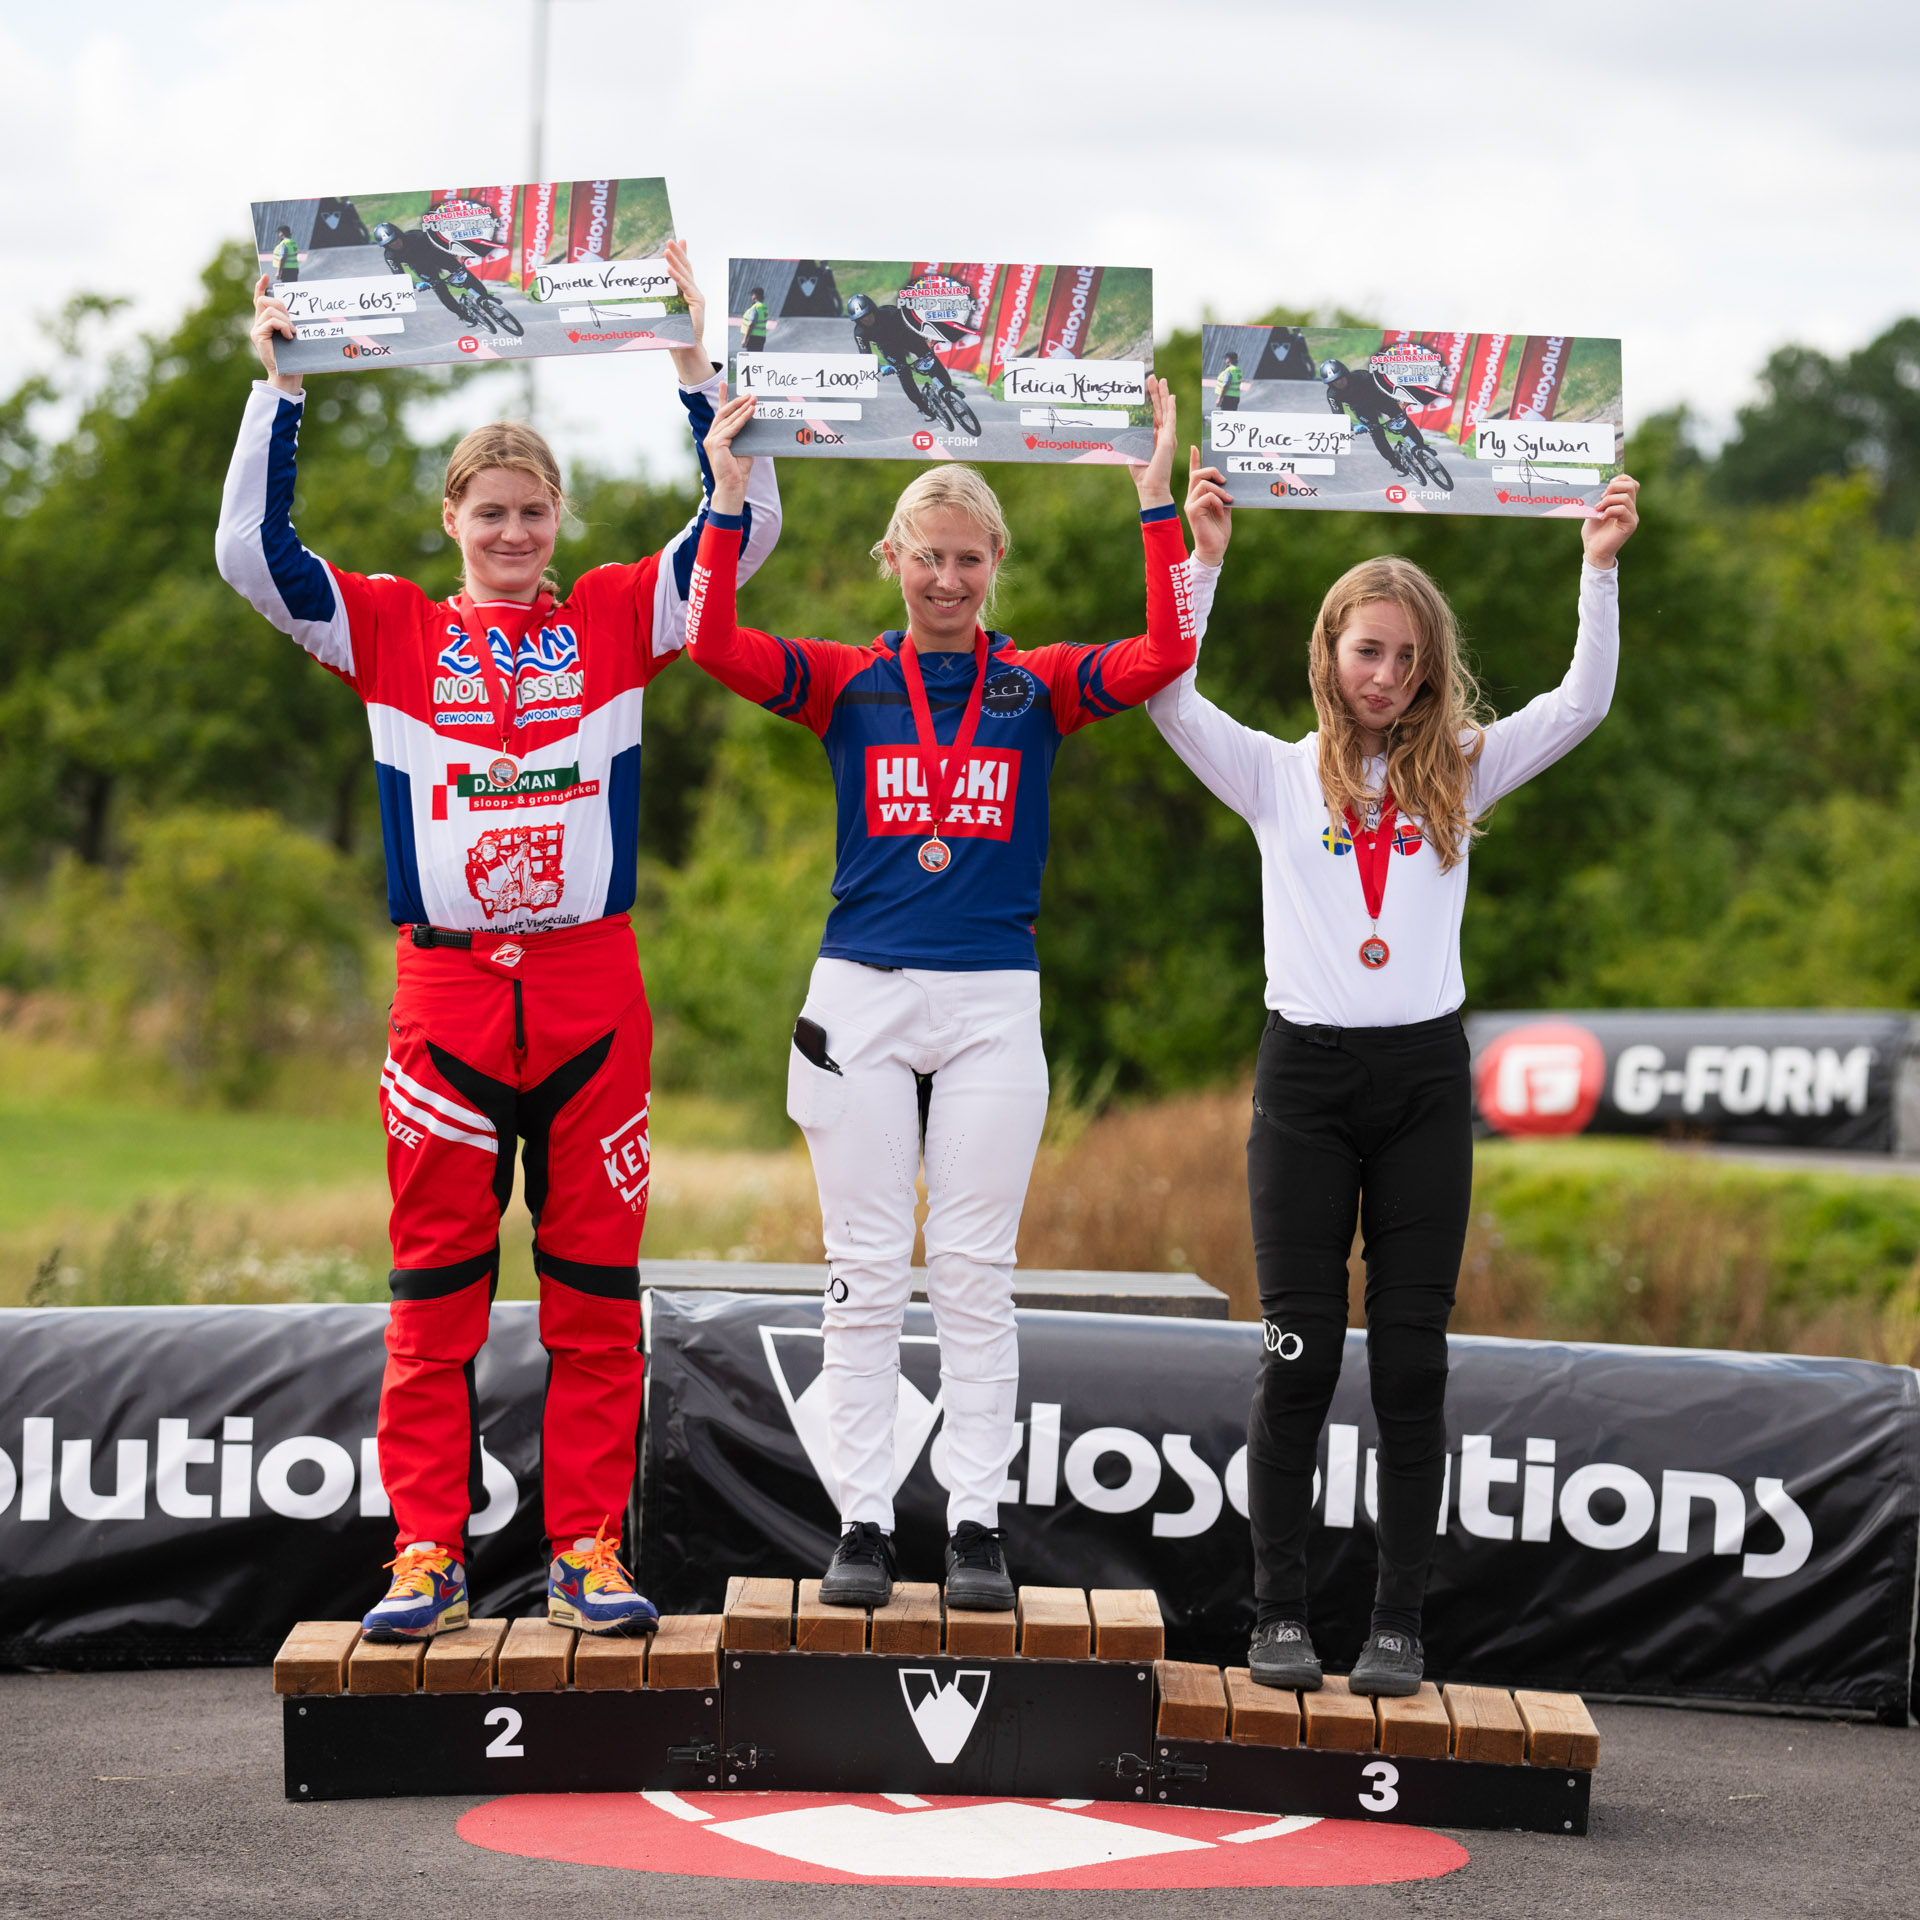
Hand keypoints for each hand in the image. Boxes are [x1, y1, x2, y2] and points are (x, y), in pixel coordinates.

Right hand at [250, 274, 301, 394]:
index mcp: (266, 323)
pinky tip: (289, 336)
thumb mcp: (292, 336)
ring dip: (285, 320)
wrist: (286, 376)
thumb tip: (294, 314)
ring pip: (270, 310)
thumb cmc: (293, 358)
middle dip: (281, 306)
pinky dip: (283, 326)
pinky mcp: (258, 335)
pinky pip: (271, 321)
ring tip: (292, 333)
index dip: (261, 287)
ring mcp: (256, 329)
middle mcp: (258, 324)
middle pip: (265, 301)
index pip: (260, 300)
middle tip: (292, 323)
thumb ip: (288, 324)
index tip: (266, 277)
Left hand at [662, 238, 711, 386]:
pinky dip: (677, 277)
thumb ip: (662, 296)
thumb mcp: (666, 308)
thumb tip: (647, 287)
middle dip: (678, 253)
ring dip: (675, 261)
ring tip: (667, 250)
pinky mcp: (698, 303)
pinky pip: (685, 287)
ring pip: (685, 274)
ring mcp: (697, 296)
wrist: (685, 346)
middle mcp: (694, 292)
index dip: (682, 254)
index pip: (684, 269)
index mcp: (687, 292)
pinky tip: (669, 269)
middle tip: (670, 241)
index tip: (679, 241)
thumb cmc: (673, 330)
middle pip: (686, 268)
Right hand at [705, 386, 757, 513]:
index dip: (722, 398)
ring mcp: (712, 439)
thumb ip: (744, 435)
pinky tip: (751, 411)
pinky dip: (742, 419)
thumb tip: (752, 421)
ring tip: (753, 399)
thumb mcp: (743, 448)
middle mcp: (711, 436)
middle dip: (736, 401)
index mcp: (716, 437)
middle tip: (749, 393)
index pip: (720, 414)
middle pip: (724, 413)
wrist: (733, 487)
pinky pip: (732, 427)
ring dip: (742, 408)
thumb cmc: (738, 472)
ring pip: (729, 419)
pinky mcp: (717, 443)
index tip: (724, 384)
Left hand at [1127, 375, 1176, 508]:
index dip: (1150, 400)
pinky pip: (1171, 420)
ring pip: (1165, 411)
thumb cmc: (1141, 473)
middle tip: (1153, 377)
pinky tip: (1171, 397)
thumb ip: (1129, 438)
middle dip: (1156, 393)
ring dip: (1163, 395)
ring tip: (1161, 380)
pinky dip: (1171, 408)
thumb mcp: (1132, 450)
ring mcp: (1167, 436)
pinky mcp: (1169, 440)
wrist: (1150, 486)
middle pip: (1159, 409)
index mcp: (1154, 437)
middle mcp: (1162, 435)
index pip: (1152, 414)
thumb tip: (1120, 428)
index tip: (1146, 387)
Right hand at [1185, 446, 1232, 565]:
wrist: (1215, 549)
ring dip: (1220, 490)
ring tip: (1229, 499)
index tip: (1196, 447)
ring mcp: (1191, 504)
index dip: (1195, 460)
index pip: (1194, 474)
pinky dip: (1218, 501)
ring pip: (1203, 484)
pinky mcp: (1193, 511)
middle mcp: (1192, 498)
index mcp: (1198, 496)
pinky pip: (1206, 497)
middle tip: (1226, 481)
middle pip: (1198, 474)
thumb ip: (1223, 494)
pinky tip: (1222, 511)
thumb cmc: (1219, 530)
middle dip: (1213, 471)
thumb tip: (1228, 480)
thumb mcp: (1225, 507)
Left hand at [1583, 472, 1639, 568]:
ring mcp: (1632, 516)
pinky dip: (1610, 510)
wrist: (1594, 551)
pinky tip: (1601, 517)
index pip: (1632, 484)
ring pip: (1625, 498)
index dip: (1622, 479)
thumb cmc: (1593, 533)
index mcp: (1624, 503)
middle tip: (1601, 497)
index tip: (1607, 483)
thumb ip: (1599, 500)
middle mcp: (1631, 508)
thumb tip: (1599, 487)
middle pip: (1631, 486)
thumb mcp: (1594, 511)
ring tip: (1597, 509)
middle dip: (1614, 487)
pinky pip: (1623, 510)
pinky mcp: (1630, 525)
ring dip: (1608, 500)